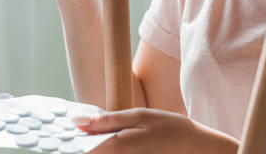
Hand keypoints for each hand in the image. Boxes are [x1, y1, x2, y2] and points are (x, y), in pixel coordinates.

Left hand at [73, 108, 238, 153]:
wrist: (200, 150)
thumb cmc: (171, 129)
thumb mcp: (139, 116)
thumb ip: (107, 120)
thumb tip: (76, 121)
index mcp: (117, 147)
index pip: (83, 152)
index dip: (72, 144)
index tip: (64, 137)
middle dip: (86, 147)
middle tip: (84, 134)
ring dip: (99, 149)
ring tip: (105, 138)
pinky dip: (111, 152)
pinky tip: (118, 143)